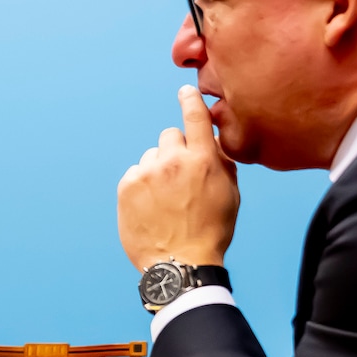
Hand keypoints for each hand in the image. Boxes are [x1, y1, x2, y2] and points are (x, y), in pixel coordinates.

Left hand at [117, 85, 239, 270]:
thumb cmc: (210, 231)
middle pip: (169, 136)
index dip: (190, 100)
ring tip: (165, 200)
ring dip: (158, 169)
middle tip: (180, 177)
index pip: (195, 117)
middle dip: (176, 150)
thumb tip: (212, 141)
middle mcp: (172, 161)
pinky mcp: (127, 186)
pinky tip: (152, 206)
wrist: (179, 264)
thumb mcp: (229, 194)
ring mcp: (147, 172)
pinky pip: (136, 173)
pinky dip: (142, 184)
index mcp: (202, 160)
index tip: (185, 91)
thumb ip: (221, 162)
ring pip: (151, 156)